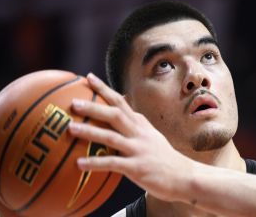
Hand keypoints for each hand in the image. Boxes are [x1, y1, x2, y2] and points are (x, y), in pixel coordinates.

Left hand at [69, 73, 193, 202]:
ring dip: (90, 131)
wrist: (184, 177)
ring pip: (111, 137)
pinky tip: (79, 164)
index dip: (104, 89)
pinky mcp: (138, 168)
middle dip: (94, 107)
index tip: (87, 77)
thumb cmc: (163, 157)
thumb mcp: (151, 136)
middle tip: (73, 103)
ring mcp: (139, 149)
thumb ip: (136, 123)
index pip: (121, 101)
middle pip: (115, 114)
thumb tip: (123, 108)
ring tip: (71, 129)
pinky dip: (95, 163)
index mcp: (141, 124)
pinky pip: (113, 163)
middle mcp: (140, 133)